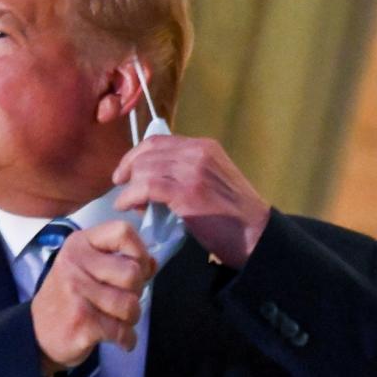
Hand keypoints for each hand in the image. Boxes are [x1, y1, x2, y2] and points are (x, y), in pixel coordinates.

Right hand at [30, 220, 156, 372]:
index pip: (123, 232)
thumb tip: (152, 262)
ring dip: (132, 318)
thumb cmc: (68, 298)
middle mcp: (75, 264)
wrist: (36, 334)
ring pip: (130, 304)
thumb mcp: (86, 268)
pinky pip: (122, 330)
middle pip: (132, 273)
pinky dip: (127, 339)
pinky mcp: (81, 322)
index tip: (137, 268)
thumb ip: (120, 260)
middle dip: (137, 292)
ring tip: (119, 320)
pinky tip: (120, 339)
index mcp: (79, 244)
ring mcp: (76, 293)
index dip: (139, 252)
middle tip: (123, 300)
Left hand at [112, 135, 270, 268]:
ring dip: (129, 187)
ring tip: (127, 203)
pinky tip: (127, 207)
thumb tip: (150, 180)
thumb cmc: (232, 217)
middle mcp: (198, 152)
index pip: (158, 141)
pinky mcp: (187, 192)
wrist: (255, 235)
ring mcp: (193, 171)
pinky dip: (130, 196)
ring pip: (144, 168)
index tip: (125, 172)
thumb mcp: (211, 182)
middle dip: (128, 169)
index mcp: (204, 147)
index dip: (136, 155)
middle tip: (121, 188)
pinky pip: (146, 187)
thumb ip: (185, 174)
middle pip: (148, 152)